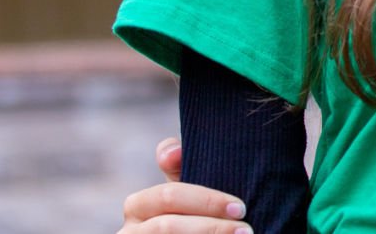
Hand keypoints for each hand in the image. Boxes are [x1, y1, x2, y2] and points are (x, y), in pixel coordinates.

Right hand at [118, 138, 250, 232]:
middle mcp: (130, 231)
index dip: (206, 200)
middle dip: (211, 226)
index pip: (168, 196)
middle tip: (245, 229)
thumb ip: (179, 168)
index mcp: (138, 206)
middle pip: (169, 226)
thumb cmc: (189, 214)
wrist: (188, 230)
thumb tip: (173, 150)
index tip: (239, 207)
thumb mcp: (185, 193)